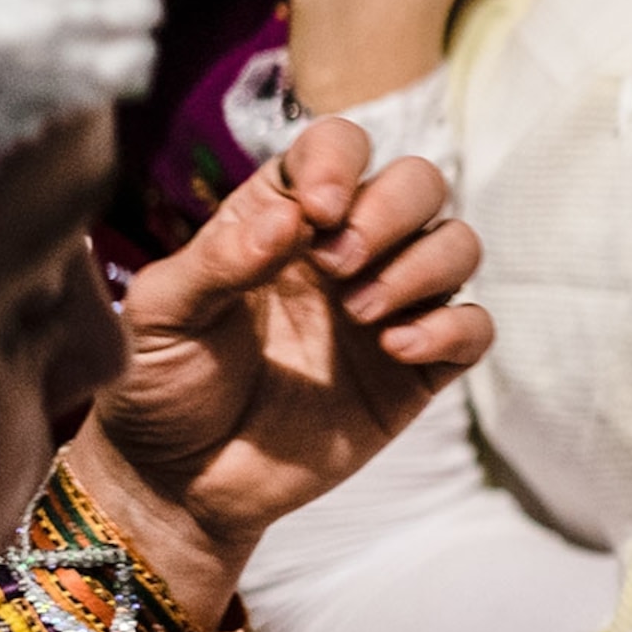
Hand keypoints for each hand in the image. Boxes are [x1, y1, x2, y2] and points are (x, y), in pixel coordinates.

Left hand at [66, 117, 489, 627]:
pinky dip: (450, 327)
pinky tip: (396, 348)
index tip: (317, 211)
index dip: (341, 161)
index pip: (338, 147)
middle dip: (391, 211)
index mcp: (281, 219)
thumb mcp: (160, 316)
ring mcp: (387, 309)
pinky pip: (472, 327)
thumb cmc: (159, 387)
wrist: (178, 484)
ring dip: (421, 265)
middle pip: (419, 183)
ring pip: (457, 245)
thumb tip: (289, 219)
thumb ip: (219, 260)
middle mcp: (345, 252)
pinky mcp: (416, 371)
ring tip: (359, 312)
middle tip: (339, 265)